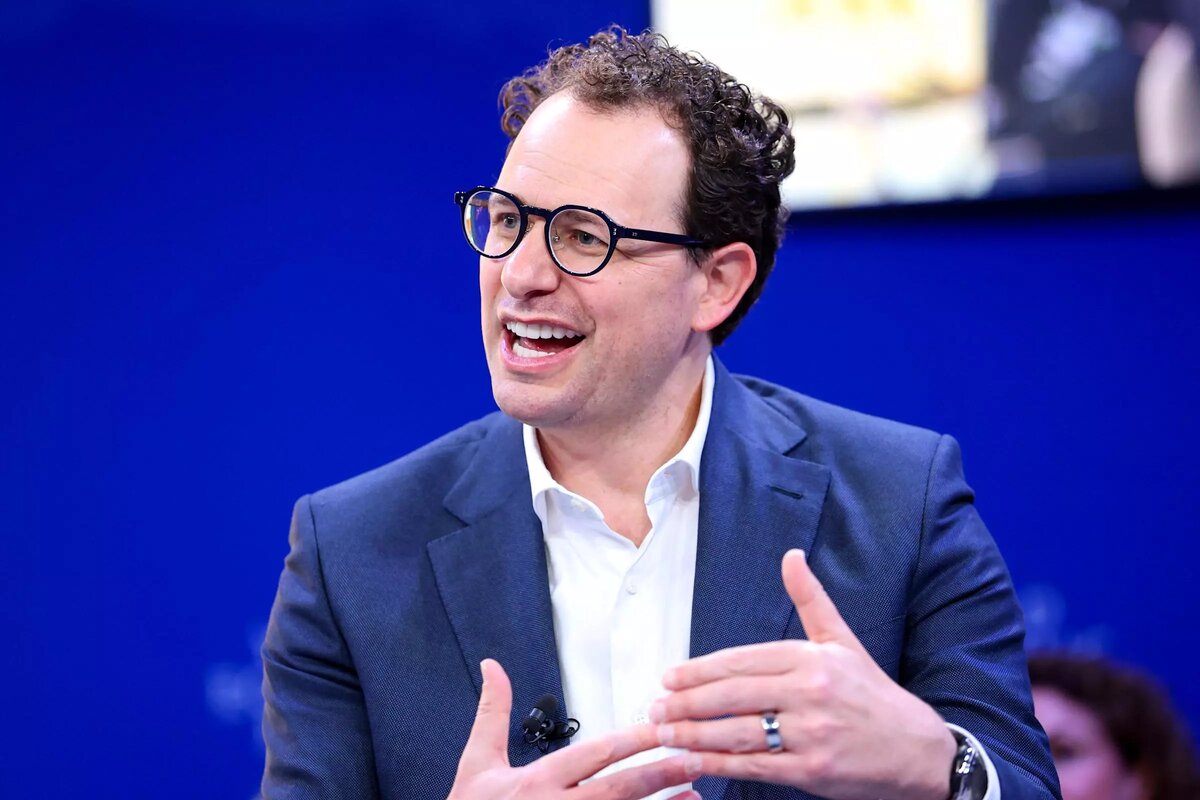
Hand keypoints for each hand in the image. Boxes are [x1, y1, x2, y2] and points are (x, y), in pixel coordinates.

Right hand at [448, 658, 702, 799]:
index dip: (630, 742)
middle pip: (619, 791)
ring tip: (695, 792)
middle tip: (696, 758)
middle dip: (660, 774)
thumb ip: (493, 712)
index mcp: (537, 782)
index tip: (661, 729)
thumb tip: (492, 666)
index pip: (593, 756)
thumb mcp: (476, 762)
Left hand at [651, 550, 956, 799]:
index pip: (742, 661)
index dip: (700, 670)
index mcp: (812, 658)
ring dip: (693, 733)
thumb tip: (791, 556)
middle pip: (733, 695)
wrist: (920, 753)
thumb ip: (811, 600)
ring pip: (738, 732)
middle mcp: (810, 693)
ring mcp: (811, 734)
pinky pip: (754, 767)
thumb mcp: (844, 641)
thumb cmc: (875, 696)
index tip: (669, 676)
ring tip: (664, 733)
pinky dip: (718, 764)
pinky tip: (693, 761)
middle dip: (687, 702)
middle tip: (655, 707)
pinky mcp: (812, 770)